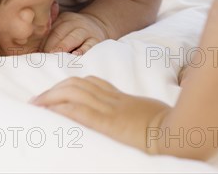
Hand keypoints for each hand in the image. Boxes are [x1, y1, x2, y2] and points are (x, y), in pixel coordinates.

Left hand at [30, 76, 171, 153]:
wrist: (181, 134)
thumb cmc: (172, 127)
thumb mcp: (150, 115)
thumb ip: (135, 112)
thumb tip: (129, 116)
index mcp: (122, 98)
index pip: (91, 83)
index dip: (70, 85)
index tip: (56, 92)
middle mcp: (113, 101)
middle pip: (77, 84)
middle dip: (54, 90)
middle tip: (37, 100)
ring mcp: (111, 111)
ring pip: (74, 93)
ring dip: (51, 97)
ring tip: (36, 105)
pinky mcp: (109, 124)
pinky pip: (80, 111)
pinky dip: (61, 109)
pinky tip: (49, 112)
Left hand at [40, 12, 108, 54]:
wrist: (98, 26)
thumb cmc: (73, 32)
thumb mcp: (62, 27)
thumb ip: (49, 33)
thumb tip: (30, 49)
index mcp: (63, 19)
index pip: (49, 30)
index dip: (41, 44)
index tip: (34, 55)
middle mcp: (74, 22)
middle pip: (59, 34)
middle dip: (49, 48)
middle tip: (41, 60)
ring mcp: (86, 30)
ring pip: (72, 38)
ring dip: (62, 49)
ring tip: (54, 59)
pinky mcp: (96, 40)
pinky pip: (89, 45)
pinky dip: (81, 51)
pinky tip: (74, 57)